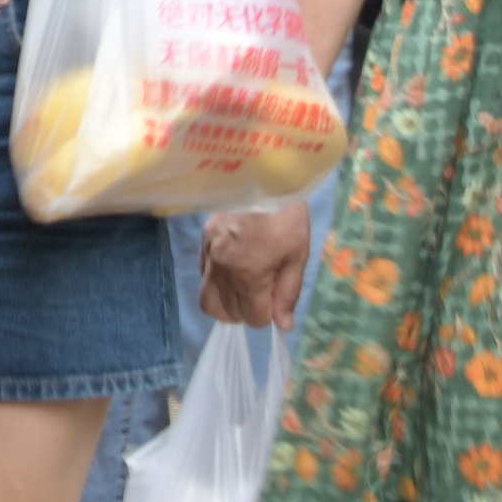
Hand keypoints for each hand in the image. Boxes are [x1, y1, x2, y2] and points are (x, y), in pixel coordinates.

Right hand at [201, 199, 312, 325]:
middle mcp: (224, 271)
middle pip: (231, 313)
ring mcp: (210, 255)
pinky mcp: (204, 241)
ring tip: (246, 293)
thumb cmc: (286, 215)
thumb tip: (282, 326)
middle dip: (250, 311)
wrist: (262, 175)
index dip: (269, 314)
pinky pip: (203, 276)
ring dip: (228, 305)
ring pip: (208, 300)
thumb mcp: (298, 254)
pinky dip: (216, 284)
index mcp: (250, 275)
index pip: (253, 318)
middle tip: (266, 293)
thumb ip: (288, 292)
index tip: (277, 298)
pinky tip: (232, 274)